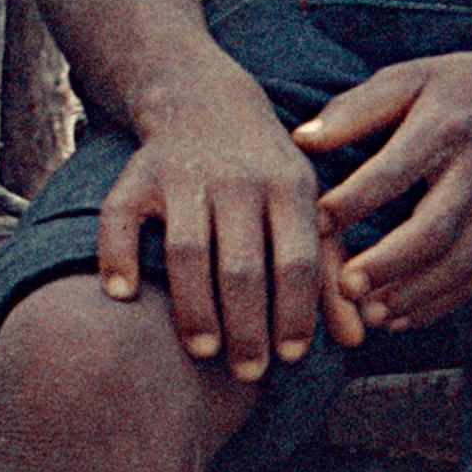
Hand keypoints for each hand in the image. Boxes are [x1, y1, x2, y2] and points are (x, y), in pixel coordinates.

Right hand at [95, 67, 346, 380]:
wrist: (205, 99)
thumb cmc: (267, 171)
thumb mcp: (308, 205)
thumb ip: (331, 270)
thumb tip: (356, 340)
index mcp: (289, 186)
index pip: (297, 259)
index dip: (295, 312)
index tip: (291, 357)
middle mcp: (238, 179)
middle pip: (241, 265)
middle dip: (247, 326)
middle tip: (248, 372)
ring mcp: (185, 175)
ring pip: (187, 251)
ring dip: (194, 308)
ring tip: (203, 351)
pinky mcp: (138, 173)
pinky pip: (119, 218)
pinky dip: (115, 255)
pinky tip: (121, 295)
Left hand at [296, 36, 471, 336]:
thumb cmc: (457, 86)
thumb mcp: (408, 77)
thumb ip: (355, 109)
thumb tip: (301, 141)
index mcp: (445, 126)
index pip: (397, 169)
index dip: (356, 199)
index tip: (315, 221)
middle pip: (435, 228)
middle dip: (388, 263)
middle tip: (344, 286)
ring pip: (459, 263)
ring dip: (413, 295)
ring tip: (369, 314)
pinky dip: (439, 305)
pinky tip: (401, 318)